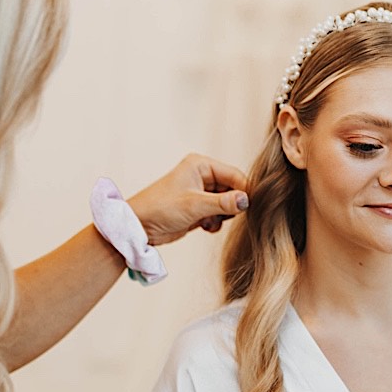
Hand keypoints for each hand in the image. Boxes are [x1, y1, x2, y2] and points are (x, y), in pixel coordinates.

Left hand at [126, 154, 248, 245]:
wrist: (139, 226)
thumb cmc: (160, 208)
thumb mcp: (194, 205)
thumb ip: (223, 203)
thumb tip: (246, 200)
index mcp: (200, 165)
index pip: (234, 174)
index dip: (244, 190)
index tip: (252, 206)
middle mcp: (202, 176)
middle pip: (232, 189)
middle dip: (232, 205)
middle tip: (226, 216)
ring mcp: (200, 193)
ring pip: (226, 203)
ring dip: (223, 215)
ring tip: (210, 221)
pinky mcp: (198, 209)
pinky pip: (218, 214)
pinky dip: (215, 222)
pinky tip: (205, 227)